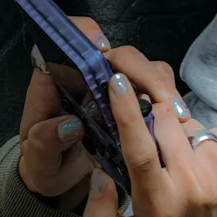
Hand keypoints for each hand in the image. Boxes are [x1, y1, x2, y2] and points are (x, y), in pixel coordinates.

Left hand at [18, 24, 192, 209]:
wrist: (57, 179)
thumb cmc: (43, 164)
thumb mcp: (38, 159)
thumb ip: (45, 142)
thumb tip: (71, 126)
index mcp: (55, 79)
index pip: (69, 41)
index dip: (87, 36)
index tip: (105, 53)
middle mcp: (85, 75)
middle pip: (118, 54)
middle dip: (142, 72)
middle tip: (162, 100)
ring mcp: (109, 86)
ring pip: (142, 68)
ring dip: (161, 86)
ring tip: (177, 115)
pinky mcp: (128, 100)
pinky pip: (152, 89)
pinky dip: (167, 101)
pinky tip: (178, 121)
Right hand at [83, 47, 216, 216]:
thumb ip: (98, 213)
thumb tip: (99, 174)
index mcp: (160, 203)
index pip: (140, 146)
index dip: (127, 109)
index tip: (117, 80)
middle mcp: (196, 185)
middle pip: (165, 121)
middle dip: (153, 124)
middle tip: (154, 148)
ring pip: (192, 126)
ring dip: (181, 138)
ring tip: (185, 172)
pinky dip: (206, 147)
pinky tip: (207, 175)